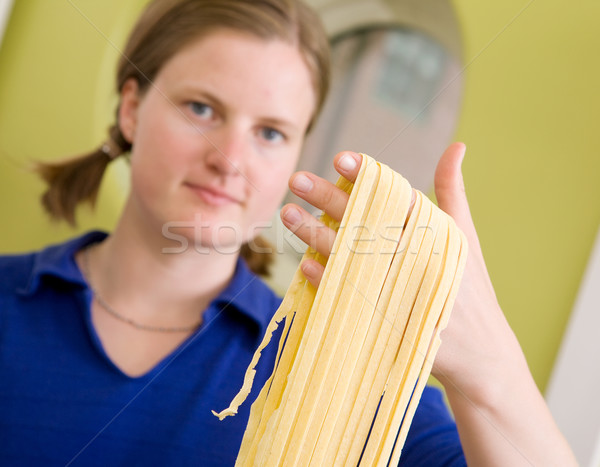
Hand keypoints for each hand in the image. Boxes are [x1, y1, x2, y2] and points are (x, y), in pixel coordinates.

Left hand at [282, 145, 523, 396]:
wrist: (483, 354)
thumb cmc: (470, 287)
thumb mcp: (464, 235)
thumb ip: (451, 190)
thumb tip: (456, 145)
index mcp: (439, 233)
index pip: (400, 197)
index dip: (369, 177)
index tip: (341, 158)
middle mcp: (422, 258)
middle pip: (369, 223)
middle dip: (330, 199)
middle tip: (297, 179)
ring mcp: (406, 292)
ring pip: (353, 258)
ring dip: (317, 236)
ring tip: (288, 215)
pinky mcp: (393, 323)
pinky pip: (353, 298)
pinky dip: (329, 282)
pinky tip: (306, 266)